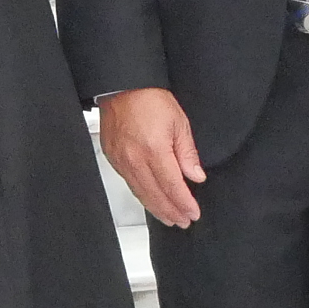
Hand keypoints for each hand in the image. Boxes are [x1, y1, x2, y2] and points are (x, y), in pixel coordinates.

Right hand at [98, 86, 204, 228]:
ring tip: (170, 218)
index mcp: (154, 150)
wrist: (123, 86)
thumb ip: (187, 153)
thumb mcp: (179, 122)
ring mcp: (121, 160)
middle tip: (183, 221)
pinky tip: (151, 200)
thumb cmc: (150, 99)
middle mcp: (135, 159)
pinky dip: (142, 195)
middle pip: (155, 195)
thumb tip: (195, 177)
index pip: (172, 186)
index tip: (193, 213)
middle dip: (171, 212)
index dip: (184, 203)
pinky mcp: (112, 158)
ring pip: (141, 193)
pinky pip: (129, 183)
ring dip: (156, 208)